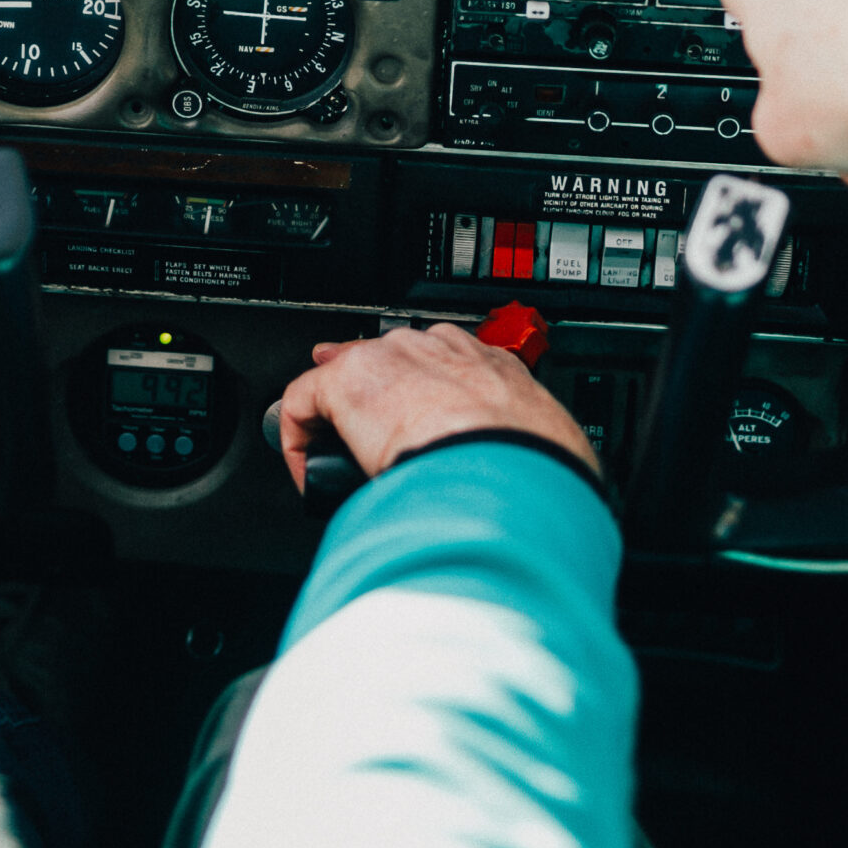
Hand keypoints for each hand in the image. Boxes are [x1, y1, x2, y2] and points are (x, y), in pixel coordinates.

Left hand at [275, 324, 595, 492]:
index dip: (423, 389)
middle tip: (371, 445)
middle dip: (377, 402)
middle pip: (389, 363)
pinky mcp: (346, 381)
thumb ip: (536, 460)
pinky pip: (301, 405)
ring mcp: (390, 359)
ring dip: (340, 423)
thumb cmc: (537, 464)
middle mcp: (438, 350)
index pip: (447, 360)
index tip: (417, 417)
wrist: (507, 459)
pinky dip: (298, 443)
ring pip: (347, 382)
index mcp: (492, 365)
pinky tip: (309, 479)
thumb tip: (539, 497)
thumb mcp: (549, 454)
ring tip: (335, 467)